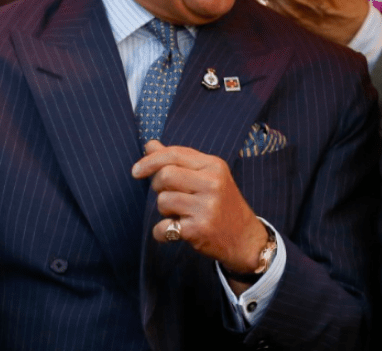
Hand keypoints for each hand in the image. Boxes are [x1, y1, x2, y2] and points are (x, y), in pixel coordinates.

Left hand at [132, 140, 267, 274]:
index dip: (150, 161)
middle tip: (167, 195)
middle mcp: (213, 183)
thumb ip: (179, 160)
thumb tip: (150, 145)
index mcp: (214, 166)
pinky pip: (163, 227)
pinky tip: (174, 231)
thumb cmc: (221, 203)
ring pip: (163, 201)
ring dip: (164, 210)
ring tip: (179, 213)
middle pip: (165, 175)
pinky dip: (161, 232)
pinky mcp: (199, 229)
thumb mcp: (207, 176)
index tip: (136, 171)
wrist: (245, 238)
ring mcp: (207, 207)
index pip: (175, 154)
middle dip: (158, 186)